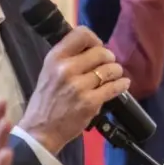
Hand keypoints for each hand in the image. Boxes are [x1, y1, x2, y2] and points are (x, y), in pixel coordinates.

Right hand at [17, 27, 131, 153]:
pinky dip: (122, 84)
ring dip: (116, 71)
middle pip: (101, 52)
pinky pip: (114, 87)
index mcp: (55, 58)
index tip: (97, 47)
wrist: (41, 130)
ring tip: (113, 74)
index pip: (81, 34)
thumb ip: (69, 57)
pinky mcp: (90, 102)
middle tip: (108, 64)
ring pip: (110, 69)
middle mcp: (66, 69)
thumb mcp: (50, 71)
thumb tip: (94, 47)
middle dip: (109, 57)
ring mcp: (79, 86)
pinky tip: (123, 84)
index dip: (95, 39)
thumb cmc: (46, 100)